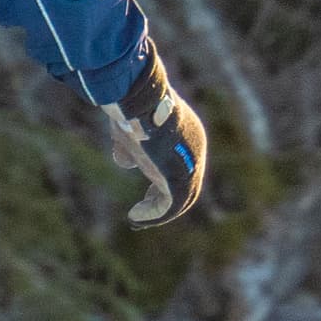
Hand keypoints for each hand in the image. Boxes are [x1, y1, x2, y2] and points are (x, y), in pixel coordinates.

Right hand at [98, 48, 207, 228]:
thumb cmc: (131, 107)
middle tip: (142, 213)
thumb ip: (129, 146)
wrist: (138, 100)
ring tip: (136, 220)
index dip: (161, 184)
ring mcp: (191, 165)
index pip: (180, 165)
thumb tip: (125, 162)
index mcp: (188, 134)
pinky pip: (170, 205)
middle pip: (184, 185)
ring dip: (157, 212)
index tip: (144, 197)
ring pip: (180, 199)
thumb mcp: (129, 127)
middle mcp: (195, 150)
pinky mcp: (180, 178)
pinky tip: (134, 217)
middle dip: (162, 201)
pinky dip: (153, 214)